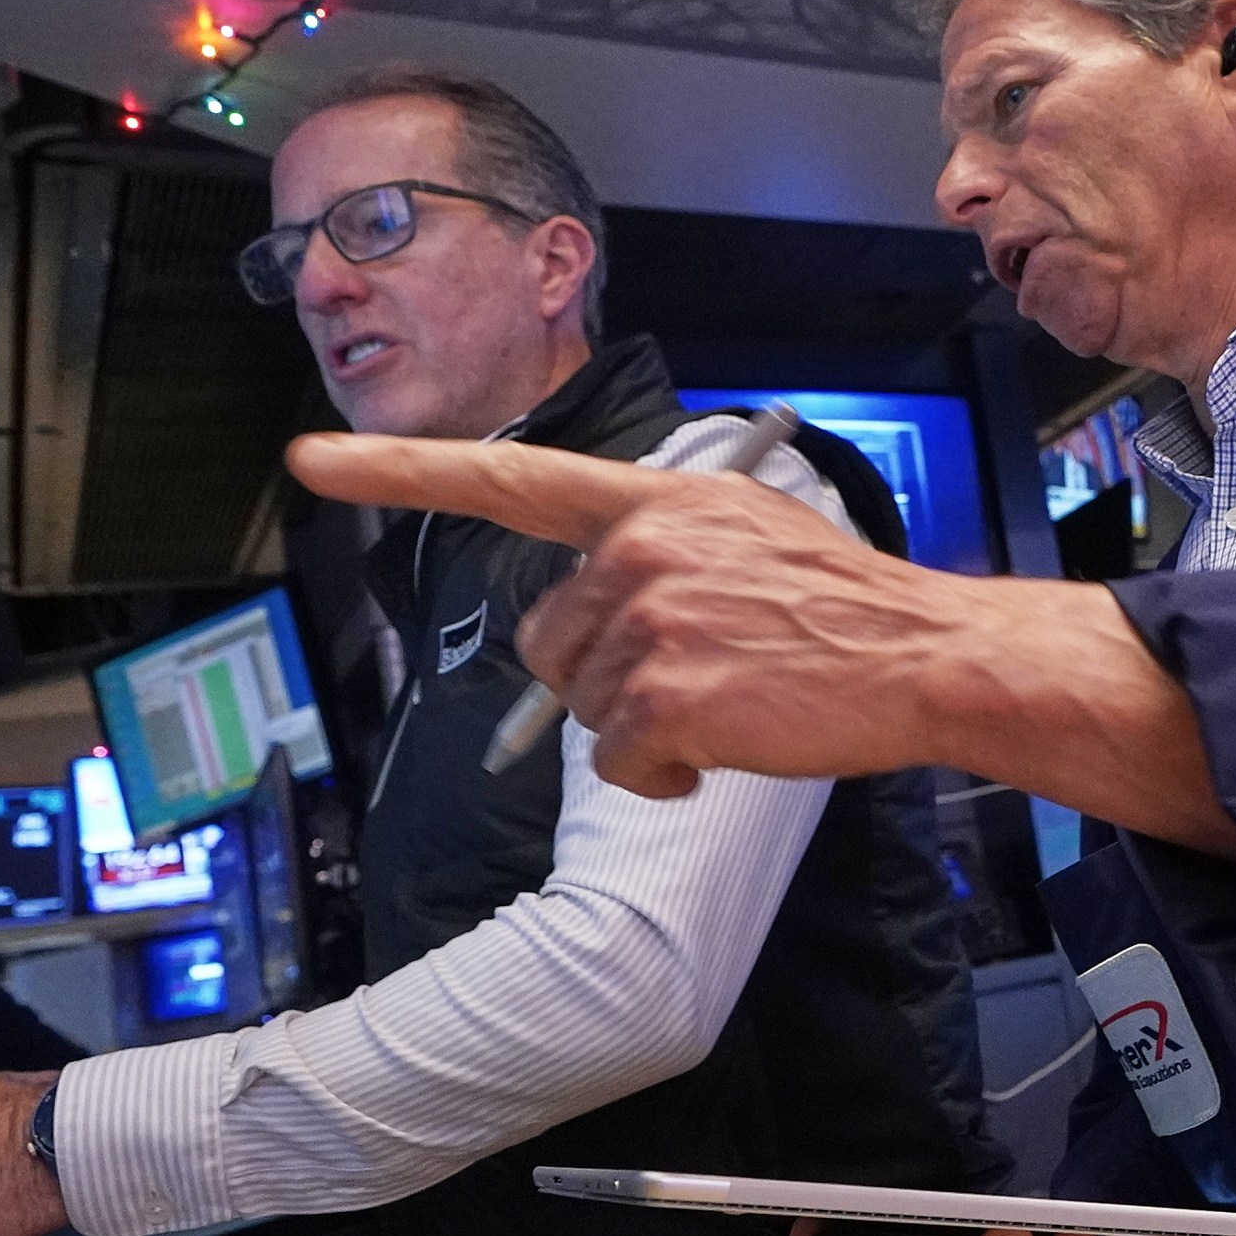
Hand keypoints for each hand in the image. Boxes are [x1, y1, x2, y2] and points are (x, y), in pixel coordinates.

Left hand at [290, 431, 967, 797]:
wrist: (923, 654)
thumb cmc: (843, 606)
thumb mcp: (746, 530)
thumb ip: (657, 542)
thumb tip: (591, 600)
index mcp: (652, 499)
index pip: (505, 477)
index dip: (399, 469)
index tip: (312, 461)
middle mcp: (637, 549)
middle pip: (550, 636)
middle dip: (604, 671)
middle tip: (701, 670)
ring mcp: (647, 622)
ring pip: (583, 703)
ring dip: (645, 723)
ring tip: (732, 698)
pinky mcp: (662, 697)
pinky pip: (619, 759)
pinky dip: (664, 774)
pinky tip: (728, 742)